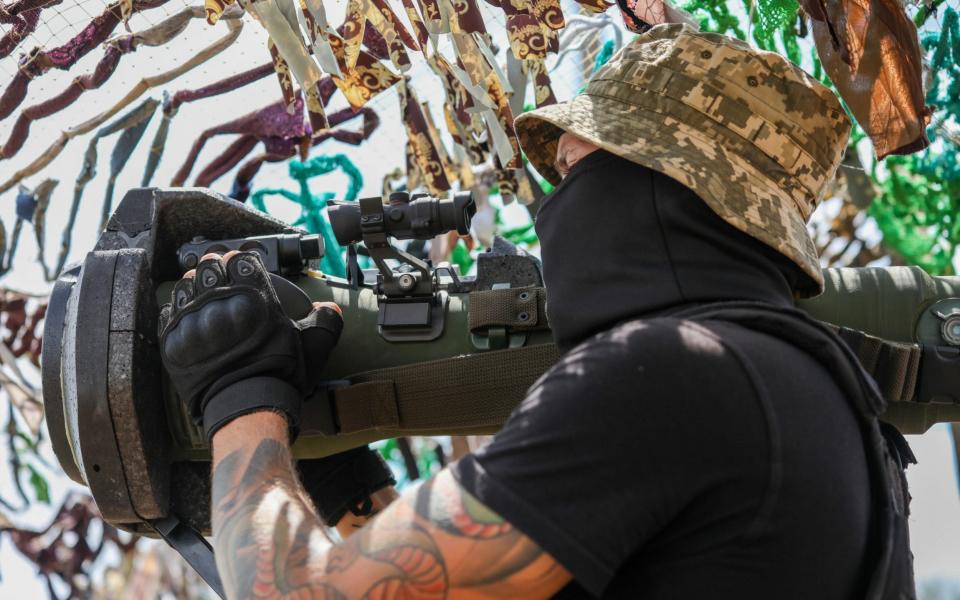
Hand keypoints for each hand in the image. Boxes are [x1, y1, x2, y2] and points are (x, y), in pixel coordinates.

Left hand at [158, 251, 342, 441]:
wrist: (247, 407)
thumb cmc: (279, 376)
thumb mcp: (313, 345)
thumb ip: (326, 321)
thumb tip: (330, 309)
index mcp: (254, 296)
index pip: (240, 259)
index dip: (240, 259)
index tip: (241, 264)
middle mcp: (220, 302)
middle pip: (209, 267)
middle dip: (214, 266)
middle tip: (219, 274)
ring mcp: (193, 320)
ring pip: (185, 286)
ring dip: (193, 285)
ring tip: (200, 291)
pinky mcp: (174, 340)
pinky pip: (168, 313)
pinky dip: (176, 310)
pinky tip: (186, 314)